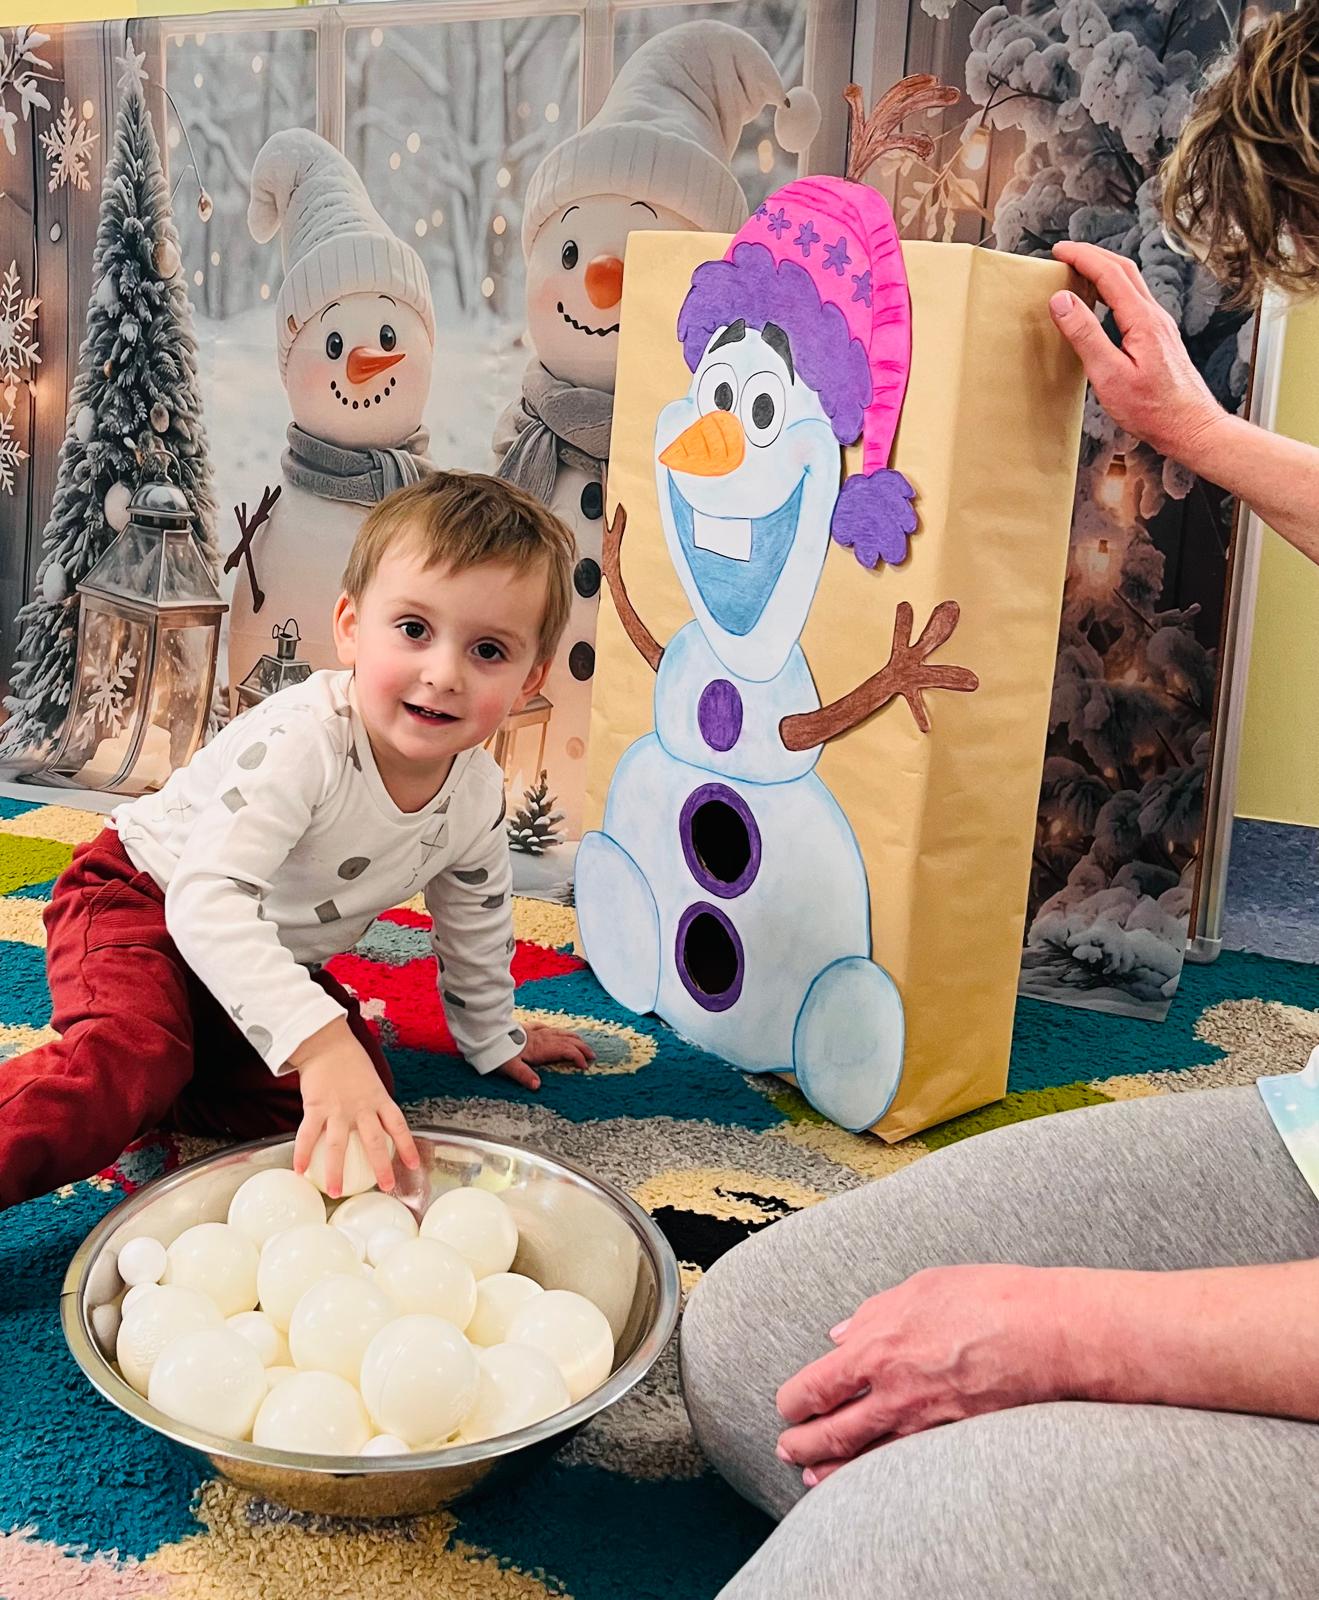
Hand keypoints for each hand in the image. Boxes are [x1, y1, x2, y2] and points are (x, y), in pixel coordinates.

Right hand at [290, 1017, 420, 1195]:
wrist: (326, 1042)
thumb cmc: (349, 1060)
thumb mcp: (371, 1081)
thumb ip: (373, 1102)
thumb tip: (376, 1123)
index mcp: (379, 1099)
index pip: (399, 1125)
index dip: (407, 1146)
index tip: (413, 1165)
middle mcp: (362, 1107)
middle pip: (375, 1142)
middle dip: (381, 1167)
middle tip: (386, 1187)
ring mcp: (338, 1109)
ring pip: (339, 1146)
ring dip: (337, 1171)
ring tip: (336, 1192)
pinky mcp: (316, 1107)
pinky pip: (308, 1135)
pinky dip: (303, 1153)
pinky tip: (299, 1171)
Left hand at [494, 1023, 595, 1090]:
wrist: (487, 1033)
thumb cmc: (497, 1051)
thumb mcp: (510, 1067)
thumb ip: (524, 1076)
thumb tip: (537, 1086)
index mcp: (540, 1048)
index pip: (565, 1050)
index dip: (577, 1057)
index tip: (584, 1066)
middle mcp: (541, 1038)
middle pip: (566, 1041)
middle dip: (581, 1047)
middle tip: (592, 1055)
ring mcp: (535, 1032)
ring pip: (558, 1032)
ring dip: (572, 1037)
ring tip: (581, 1042)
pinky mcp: (526, 1028)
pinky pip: (544, 1027)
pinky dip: (553, 1029)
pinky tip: (553, 1029)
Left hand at [775, 1264, 1071, 1487]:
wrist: (1049, 1333)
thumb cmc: (988, 1298)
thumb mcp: (920, 1286)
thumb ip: (872, 1313)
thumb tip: (841, 1334)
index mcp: (877, 1347)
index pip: (815, 1387)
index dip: (793, 1401)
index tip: (786, 1404)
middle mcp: (894, 1393)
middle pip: (831, 1433)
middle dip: (802, 1445)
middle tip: (787, 1447)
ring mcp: (925, 1423)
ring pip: (864, 1458)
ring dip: (831, 1470)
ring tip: (812, 1474)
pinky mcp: (953, 1439)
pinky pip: (903, 1464)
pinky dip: (876, 1474)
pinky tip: (867, 1478)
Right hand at [1049, 241, 1224, 465]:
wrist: (1190, 427)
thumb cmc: (1152, 410)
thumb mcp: (1109, 375)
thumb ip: (1085, 335)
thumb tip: (1062, 301)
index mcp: (1142, 320)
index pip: (1109, 274)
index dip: (1082, 257)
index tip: (1059, 250)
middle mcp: (1155, 316)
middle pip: (1124, 270)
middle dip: (1093, 255)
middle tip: (1066, 253)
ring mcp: (1160, 326)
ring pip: (1131, 284)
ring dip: (1104, 270)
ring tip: (1078, 271)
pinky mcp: (1159, 338)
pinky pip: (1134, 302)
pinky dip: (1113, 290)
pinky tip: (1101, 303)